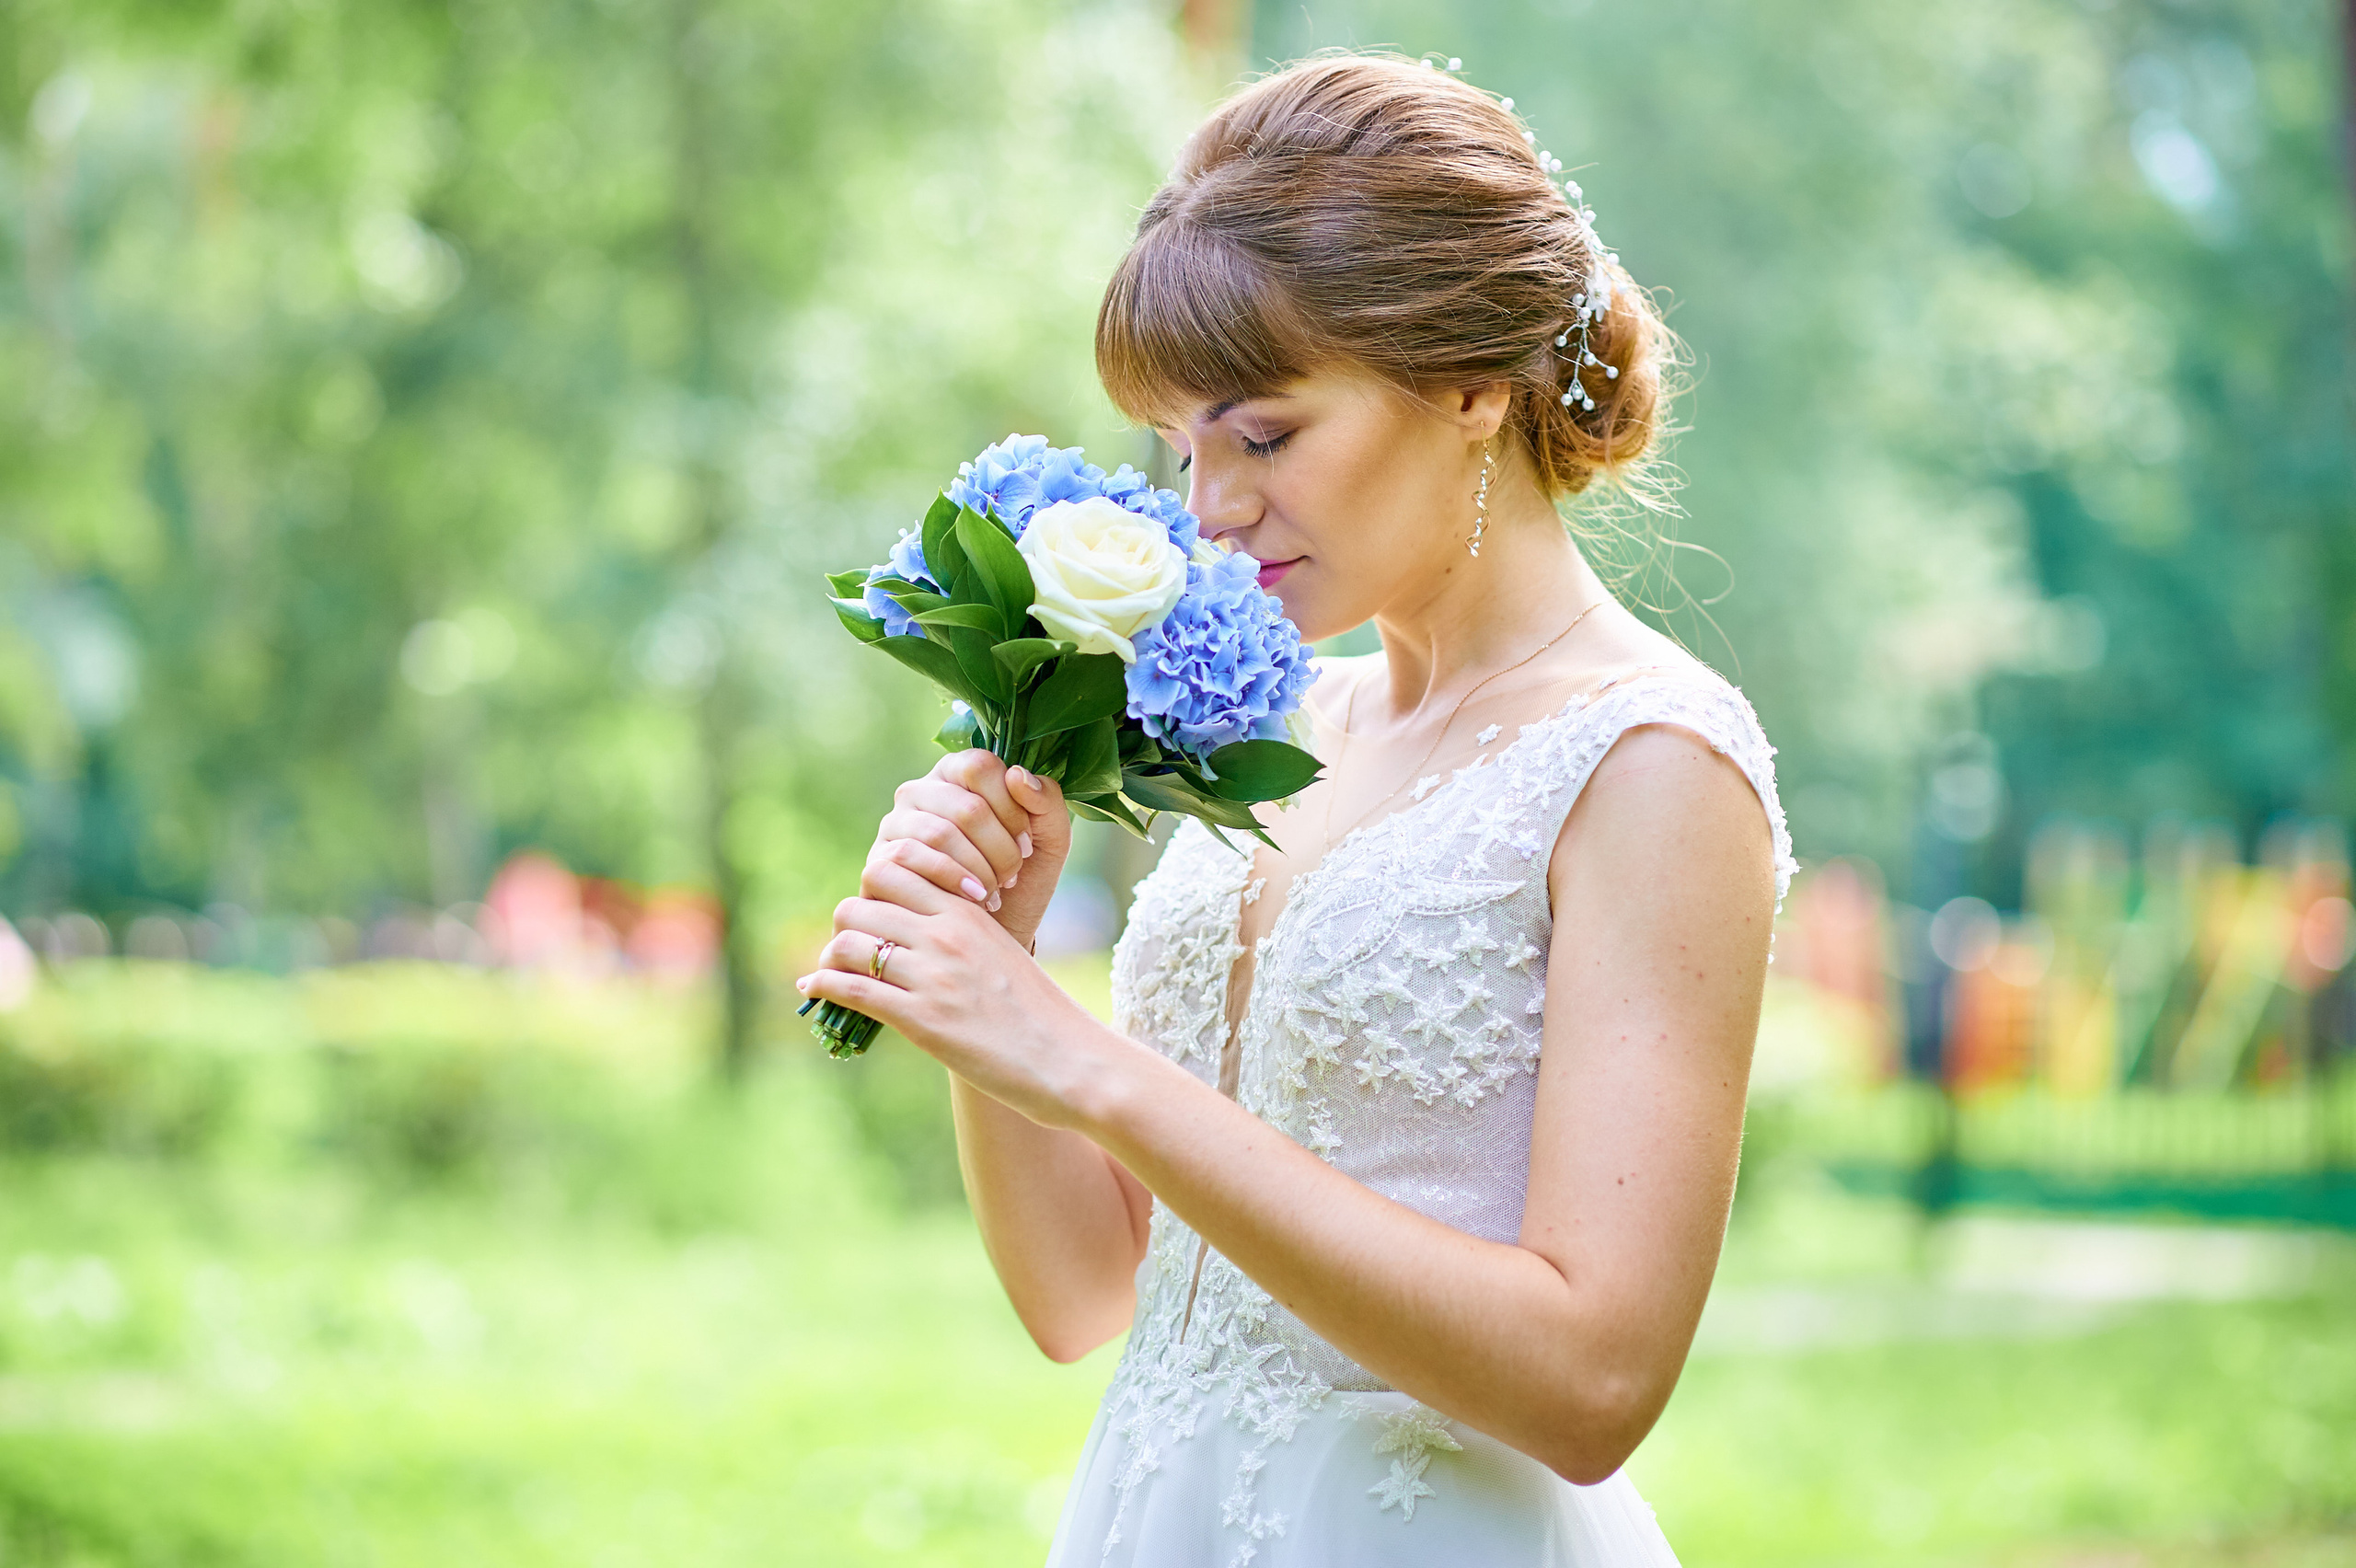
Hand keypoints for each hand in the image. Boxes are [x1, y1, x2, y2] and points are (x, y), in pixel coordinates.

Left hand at [798, 857, 1113, 1128]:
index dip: (875, 884)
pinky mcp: (921, 1019)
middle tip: (851, 944)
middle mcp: (946, 933)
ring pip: (848, 941)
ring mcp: (932, 975)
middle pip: (862, 899)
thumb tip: (923, 931)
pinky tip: (812, 989)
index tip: (876, 910)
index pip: (897, 864)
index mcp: (969, 910)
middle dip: (848, 921)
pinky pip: (851, 988)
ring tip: (831, 970)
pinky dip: (823, 986)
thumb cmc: (1041, 1012)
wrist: (1069, 1058)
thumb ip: (963, 933)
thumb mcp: (1004, 951)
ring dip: (831, 955)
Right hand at [867, 751, 1070, 947]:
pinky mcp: (879, 860)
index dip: (1011, 809)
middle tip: (1012, 877)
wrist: (990, 936)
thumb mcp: (1048, 841)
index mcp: (958, 773)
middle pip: (965, 806)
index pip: (981, 767)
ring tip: (994, 892)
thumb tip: (1017, 775)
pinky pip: (910, 860)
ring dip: (978, 870)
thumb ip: (1047, 801)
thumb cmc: (1020, 883)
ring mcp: (894, 825)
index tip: (1027, 846)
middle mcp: (920, 791)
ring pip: (939, 835)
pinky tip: (972, 902)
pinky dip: (951, 884)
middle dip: (1000, 850)